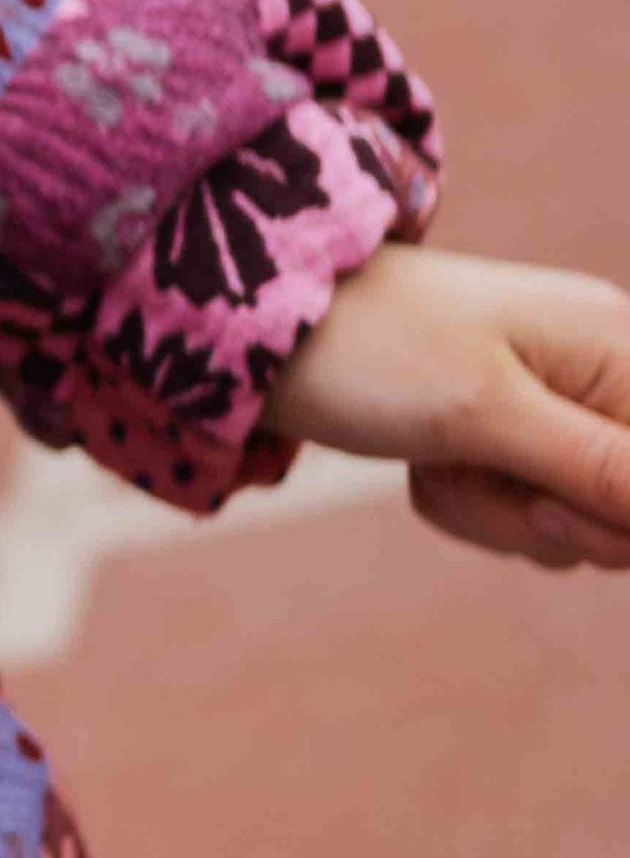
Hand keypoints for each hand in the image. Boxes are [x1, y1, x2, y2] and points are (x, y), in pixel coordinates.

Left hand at [262, 243, 629, 574]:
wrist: (264, 333)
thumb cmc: (372, 351)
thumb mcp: (486, 414)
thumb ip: (601, 467)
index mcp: (619, 346)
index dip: (618, 517)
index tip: (543, 505)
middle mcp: (604, 376)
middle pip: (627, 512)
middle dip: (546, 518)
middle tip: (475, 468)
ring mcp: (559, 410)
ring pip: (572, 524)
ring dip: (496, 513)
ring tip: (436, 456)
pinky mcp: (512, 440)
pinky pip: (523, 516)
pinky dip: (468, 505)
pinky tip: (424, 465)